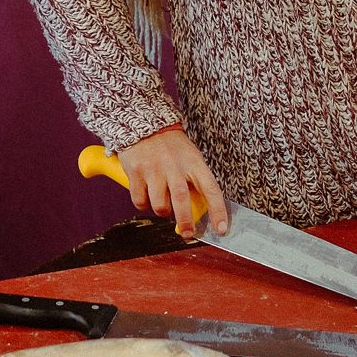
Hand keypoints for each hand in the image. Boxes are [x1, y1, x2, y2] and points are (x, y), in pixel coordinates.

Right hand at [116, 129, 230, 237]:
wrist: (144, 123)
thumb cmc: (171, 146)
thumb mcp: (190, 158)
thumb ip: (195, 181)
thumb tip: (199, 210)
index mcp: (194, 162)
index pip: (211, 189)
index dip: (218, 212)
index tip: (221, 229)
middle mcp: (174, 166)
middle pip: (182, 200)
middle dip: (186, 222)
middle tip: (187, 234)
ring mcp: (154, 169)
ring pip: (159, 205)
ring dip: (162, 211)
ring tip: (163, 203)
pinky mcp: (135, 172)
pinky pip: (140, 201)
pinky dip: (143, 205)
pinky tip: (146, 196)